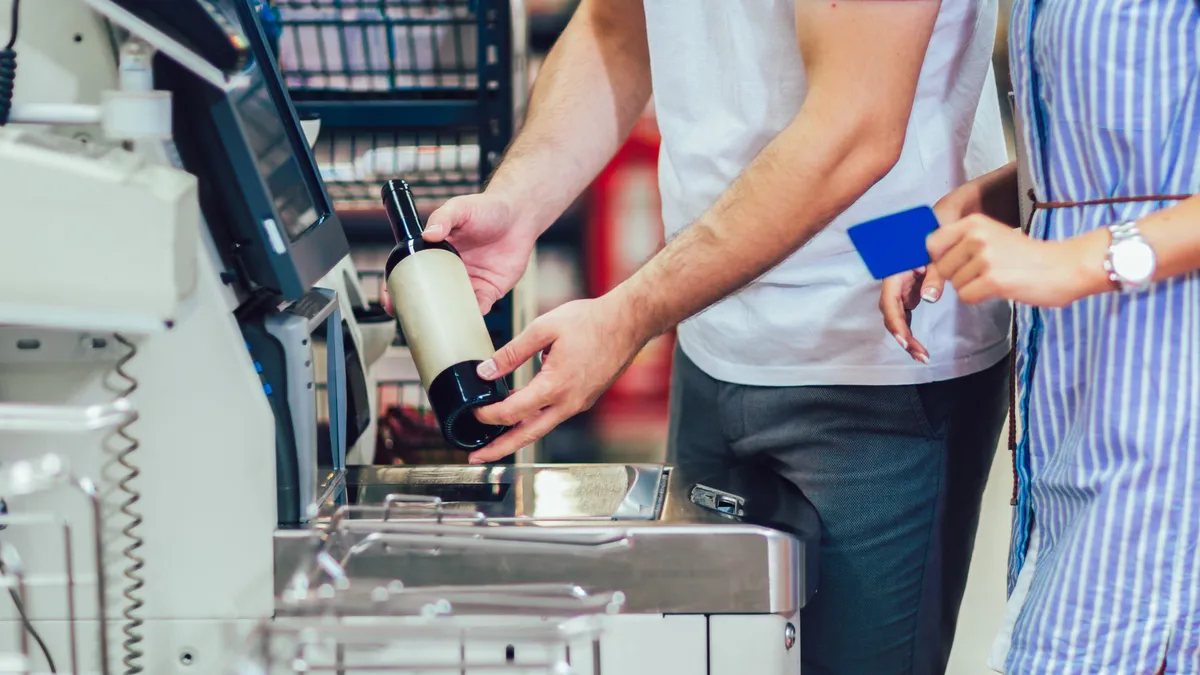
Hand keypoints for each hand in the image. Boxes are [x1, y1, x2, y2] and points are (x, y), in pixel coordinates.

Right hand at [382, 192, 536, 315]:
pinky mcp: (490, 290)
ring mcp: (470, 283)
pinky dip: (472, 319)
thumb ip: (443, 218)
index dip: (399, 287)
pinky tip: (464, 325)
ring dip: (443, 319)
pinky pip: (478, 309)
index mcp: (437, 253)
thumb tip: (428, 233)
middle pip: (429, 296)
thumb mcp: (460, 208)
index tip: (389, 300)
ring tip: (434, 329)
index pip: (412, 272)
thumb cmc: (488, 208)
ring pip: (452, 307)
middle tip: (406, 321)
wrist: (520, 214)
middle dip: (416, 310)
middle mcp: (451, 271)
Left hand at [464, 296, 650, 463]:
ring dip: (516, 436)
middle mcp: (568, 402)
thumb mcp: (544, 328)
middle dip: (499, 449)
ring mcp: (578, 403)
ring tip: (494, 441)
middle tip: (476, 457)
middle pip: (526, 436)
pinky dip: (534, 421)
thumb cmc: (592, 321)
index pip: (512, 412)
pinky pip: (554, 416)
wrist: (629, 323)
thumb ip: (512, 352)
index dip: (487, 415)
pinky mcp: (584, 399)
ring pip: (541, 428)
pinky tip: (522, 414)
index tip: (473, 411)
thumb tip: (486, 370)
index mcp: (555, 386)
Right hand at [877, 186, 972, 362]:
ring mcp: (903, 288)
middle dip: (902, 336)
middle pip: (892, 313)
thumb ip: (933, 275)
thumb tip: (928, 298)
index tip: (904, 339)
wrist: (946, 222)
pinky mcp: (911, 292)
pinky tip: (920, 347)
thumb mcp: (938, 254)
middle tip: (919, 354)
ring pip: (898, 317)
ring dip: (907, 338)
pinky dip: (911, 331)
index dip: (895, 321)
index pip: (890, 300)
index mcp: (897, 270)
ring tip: (922, 355)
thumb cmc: (940, 234)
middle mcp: (896, 281)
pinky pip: (906, 316)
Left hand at [927, 214, 1106, 307]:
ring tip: (999, 277)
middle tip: (987, 271)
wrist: (1066, 266)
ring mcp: (984, 257)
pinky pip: (966, 296)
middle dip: (958, 276)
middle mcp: (976, 236)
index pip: (931, 244)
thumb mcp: (991, 237)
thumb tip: (929, 261)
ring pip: (955, 284)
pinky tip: (1000, 288)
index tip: (954, 264)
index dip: (938, 259)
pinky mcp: (993, 279)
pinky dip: (979, 298)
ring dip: (972, 287)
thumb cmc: (1027, 256)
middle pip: (941, 268)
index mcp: (973, 222)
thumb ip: (961, 244)